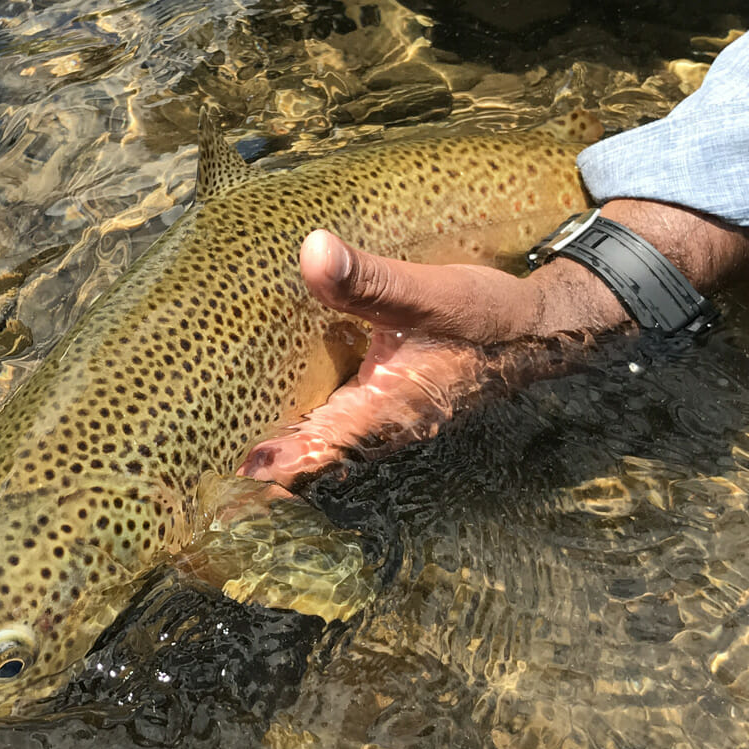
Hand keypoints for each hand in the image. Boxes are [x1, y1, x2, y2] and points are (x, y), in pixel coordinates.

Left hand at [240, 199, 748, 486]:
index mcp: (390, 410)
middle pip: (312, 464)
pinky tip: (270, 428)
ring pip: (322, 452)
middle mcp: (384, 428)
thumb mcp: (434, 292)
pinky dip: (302, 438)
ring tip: (222, 472)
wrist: (541, 330)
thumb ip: (372, 281)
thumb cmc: (488, 315)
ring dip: (279, 460)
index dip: (277, 465)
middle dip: (264, 477)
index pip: (321, 449)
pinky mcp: (386, 407)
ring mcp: (385, 423)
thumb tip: (314, 253)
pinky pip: (334, 433)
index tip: (232, 476)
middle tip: (207, 495)